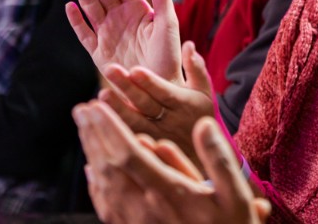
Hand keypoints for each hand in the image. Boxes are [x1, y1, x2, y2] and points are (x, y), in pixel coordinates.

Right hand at [67, 0, 181, 82]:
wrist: (159, 88)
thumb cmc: (169, 57)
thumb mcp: (168, 24)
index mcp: (138, 9)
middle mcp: (120, 18)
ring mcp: (107, 34)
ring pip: (90, 4)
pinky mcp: (98, 53)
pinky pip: (84, 34)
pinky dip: (76, 21)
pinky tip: (69, 6)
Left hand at [74, 100, 268, 223]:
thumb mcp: (235, 194)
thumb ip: (219, 158)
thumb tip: (203, 125)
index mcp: (168, 193)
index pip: (130, 155)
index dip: (110, 129)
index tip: (98, 106)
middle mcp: (144, 208)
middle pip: (109, 166)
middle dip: (94, 134)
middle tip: (82, 109)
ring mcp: (135, 222)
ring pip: (103, 184)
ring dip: (91, 153)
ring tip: (84, 129)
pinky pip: (105, 205)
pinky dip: (95, 183)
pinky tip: (92, 171)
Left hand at [100, 41, 215, 167]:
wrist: (201, 161)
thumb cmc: (200, 121)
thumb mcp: (205, 95)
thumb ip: (196, 70)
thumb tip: (187, 45)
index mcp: (184, 105)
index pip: (165, 91)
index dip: (150, 81)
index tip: (134, 68)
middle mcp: (169, 122)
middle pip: (145, 104)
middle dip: (127, 87)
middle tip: (109, 69)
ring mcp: (155, 139)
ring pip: (133, 124)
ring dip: (116, 108)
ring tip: (101, 94)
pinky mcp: (144, 153)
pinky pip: (127, 143)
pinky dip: (111, 134)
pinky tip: (96, 123)